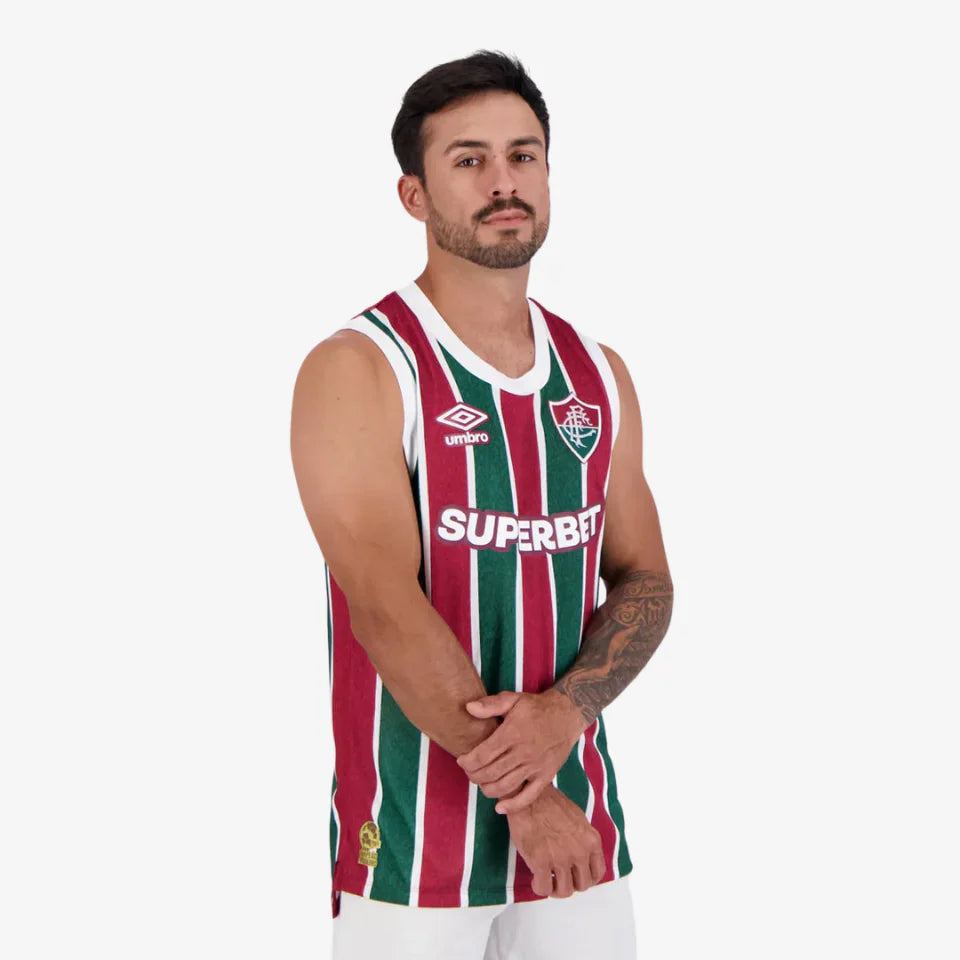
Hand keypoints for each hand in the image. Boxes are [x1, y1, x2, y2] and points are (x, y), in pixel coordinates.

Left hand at [457, 688, 586, 814]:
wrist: (566, 715)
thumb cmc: (536, 707)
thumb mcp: (513, 699)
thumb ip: (490, 705)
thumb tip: (468, 708)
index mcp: (512, 733)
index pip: (482, 755)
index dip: (467, 762)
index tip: (461, 761)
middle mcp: (523, 752)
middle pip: (490, 773)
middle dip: (474, 776)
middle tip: (469, 772)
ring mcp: (535, 766)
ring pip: (505, 786)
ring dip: (488, 789)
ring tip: (481, 783)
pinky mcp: (546, 776)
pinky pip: (528, 797)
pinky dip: (512, 806)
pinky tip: (499, 807)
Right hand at [505, 783, 605, 897]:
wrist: (529, 795)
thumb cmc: (550, 803)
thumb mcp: (578, 819)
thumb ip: (583, 840)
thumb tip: (581, 857)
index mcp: (591, 840)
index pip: (598, 873)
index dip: (585, 878)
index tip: (576, 876)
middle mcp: (580, 852)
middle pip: (582, 885)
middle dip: (570, 883)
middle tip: (559, 877)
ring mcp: (561, 858)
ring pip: (564, 891)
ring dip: (554, 888)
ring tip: (547, 879)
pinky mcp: (541, 861)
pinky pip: (543, 888)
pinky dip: (539, 887)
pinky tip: (535, 877)